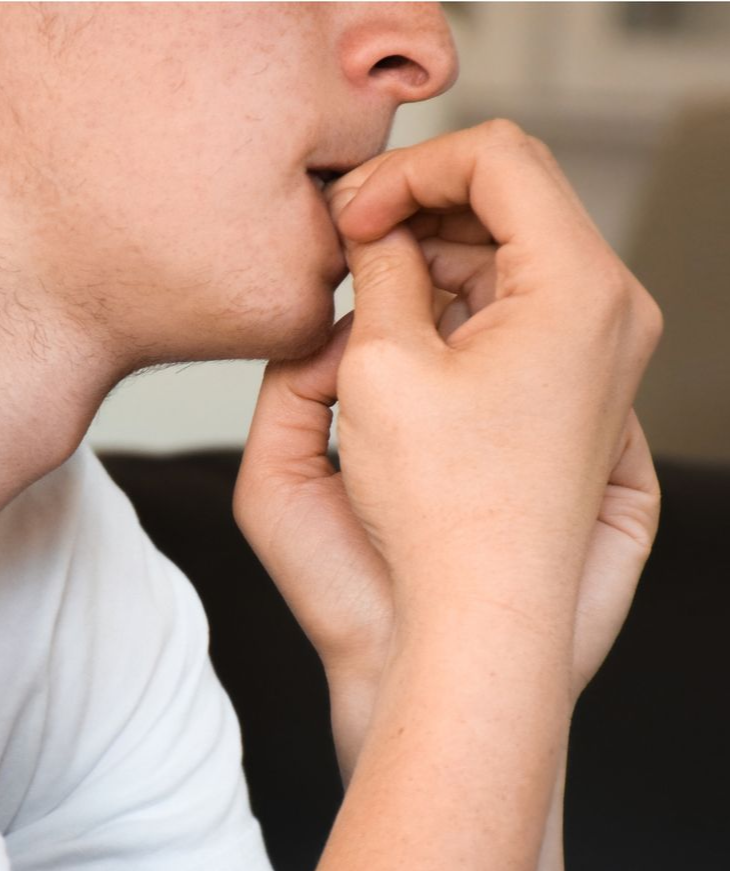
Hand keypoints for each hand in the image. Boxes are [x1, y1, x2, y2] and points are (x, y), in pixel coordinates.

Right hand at [235, 121, 660, 763]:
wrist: (484, 622)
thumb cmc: (441, 515)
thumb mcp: (383, 367)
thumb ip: (381, 269)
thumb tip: (375, 227)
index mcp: (578, 287)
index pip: (497, 157)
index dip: (408, 168)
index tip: (351, 211)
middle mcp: (610, 314)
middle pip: (512, 204)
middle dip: (421, 208)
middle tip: (350, 241)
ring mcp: (601, 357)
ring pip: (512, 262)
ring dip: (436, 261)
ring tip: (368, 299)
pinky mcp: (579, 394)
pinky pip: (518, 316)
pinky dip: (460, 309)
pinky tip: (406, 340)